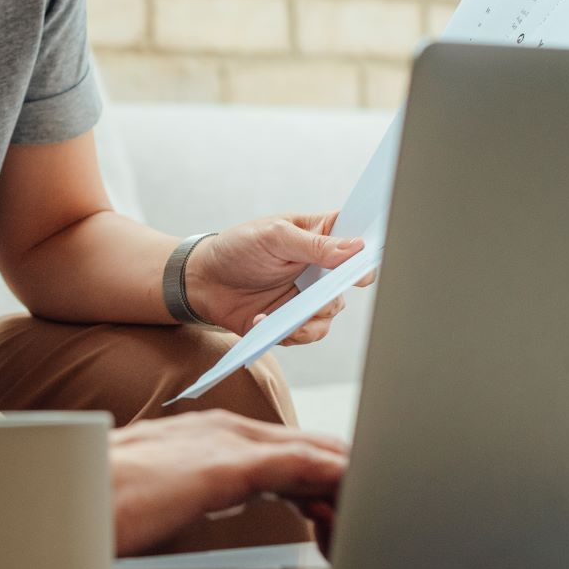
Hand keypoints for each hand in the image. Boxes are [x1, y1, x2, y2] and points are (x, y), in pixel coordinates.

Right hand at [109, 413, 346, 556]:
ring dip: (336, 470)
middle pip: (294, 444)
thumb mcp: (149, 493)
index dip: (307, 471)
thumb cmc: (93, 501)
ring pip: (299, 449)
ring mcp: (218, 444)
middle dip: (331, 469)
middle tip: (362, 497)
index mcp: (197, 438)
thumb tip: (189, 503)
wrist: (56, 496)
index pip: (270, 449)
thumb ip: (180, 490)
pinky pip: (288, 465)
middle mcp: (213, 431)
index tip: (331, 498)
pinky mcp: (220, 467)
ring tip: (368, 491)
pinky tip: (348, 480)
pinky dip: (322, 472)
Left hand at [183, 213, 373, 342]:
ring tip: (287, 318)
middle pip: (348, 281)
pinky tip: (263, 321)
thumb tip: (355, 248)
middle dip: (336, 291)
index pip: (355, 239)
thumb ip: (314, 244)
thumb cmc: (238, 247)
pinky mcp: (294, 319)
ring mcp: (308, 295)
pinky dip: (290, 332)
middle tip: (320, 298)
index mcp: (319, 235)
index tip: (362, 267)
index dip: (365, 252)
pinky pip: (307, 333)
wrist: (202, 281)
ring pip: (331, 312)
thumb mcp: (273, 236)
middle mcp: (320, 267)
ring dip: (312, 318)